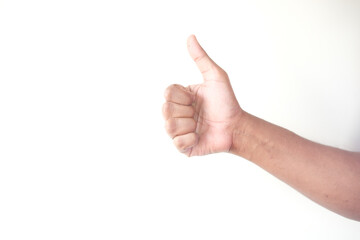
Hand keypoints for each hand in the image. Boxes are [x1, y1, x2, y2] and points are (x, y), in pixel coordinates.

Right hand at [163, 35, 242, 156]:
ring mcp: (179, 131)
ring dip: (189, 125)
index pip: (167, 93)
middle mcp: (177, 113)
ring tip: (200, 125)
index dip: (183, 96)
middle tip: (199, 113)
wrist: (236, 126)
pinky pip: (177, 143)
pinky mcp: (184, 147)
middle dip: (187, 111)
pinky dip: (191, 139)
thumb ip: (201, 58)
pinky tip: (200, 136)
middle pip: (166, 111)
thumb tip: (190, 36)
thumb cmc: (227, 102)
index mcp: (181, 97)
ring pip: (170, 127)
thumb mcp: (215, 77)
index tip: (196, 98)